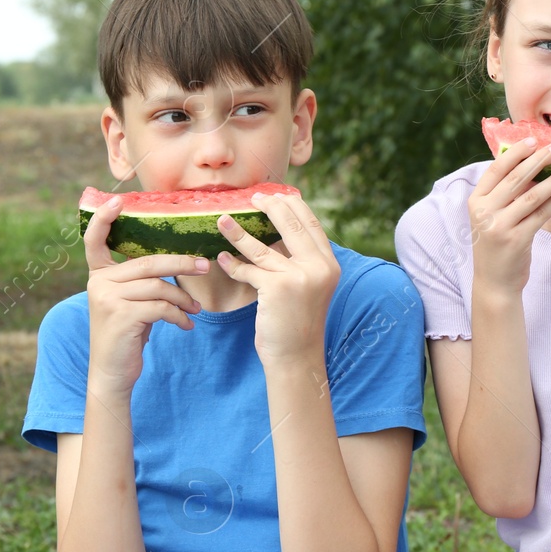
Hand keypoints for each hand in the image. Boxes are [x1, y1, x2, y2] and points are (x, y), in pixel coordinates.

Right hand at [83, 194, 206, 394]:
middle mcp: (99, 283)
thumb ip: (141, 283)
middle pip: (147, 262)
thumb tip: (181, 264)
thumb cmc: (126, 336)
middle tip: (205, 266)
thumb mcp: (129, 304)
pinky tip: (186, 325)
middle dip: (181, 264)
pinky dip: (179, 315)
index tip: (118, 201)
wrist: (112, 374)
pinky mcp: (122, 316)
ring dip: (183, 298)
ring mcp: (108, 299)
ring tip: (195, 309)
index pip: (94, 241)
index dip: (104, 219)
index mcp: (98, 276)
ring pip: (158, 286)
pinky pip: (161, 307)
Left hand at [215, 190, 339, 362]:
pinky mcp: (277, 289)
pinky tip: (223, 258)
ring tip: (222, 220)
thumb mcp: (308, 286)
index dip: (291, 205)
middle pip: (291, 224)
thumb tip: (278, 228)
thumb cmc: (297, 320)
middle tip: (252, 198)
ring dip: (238, 231)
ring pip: (263, 247)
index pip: (311, 223)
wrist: (296, 356)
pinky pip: (249, 270)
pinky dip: (233, 264)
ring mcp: (298, 277)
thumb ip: (300, 260)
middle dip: (269, 207)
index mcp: (328, 264)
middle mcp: (318, 267)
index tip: (274, 195)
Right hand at [467, 139, 550, 295]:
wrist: (494, 282)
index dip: (515, 153)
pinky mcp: (516, 240)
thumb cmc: (496, 244)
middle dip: (539, 160)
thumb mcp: (491, 216)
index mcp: (475, 201)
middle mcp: (484, 212)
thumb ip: (504, 194)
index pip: (496, 170)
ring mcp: (500, 226)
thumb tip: (533, 165)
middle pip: (516, 179)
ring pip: (532, 195)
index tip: (533, 140)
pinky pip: (541, 215)